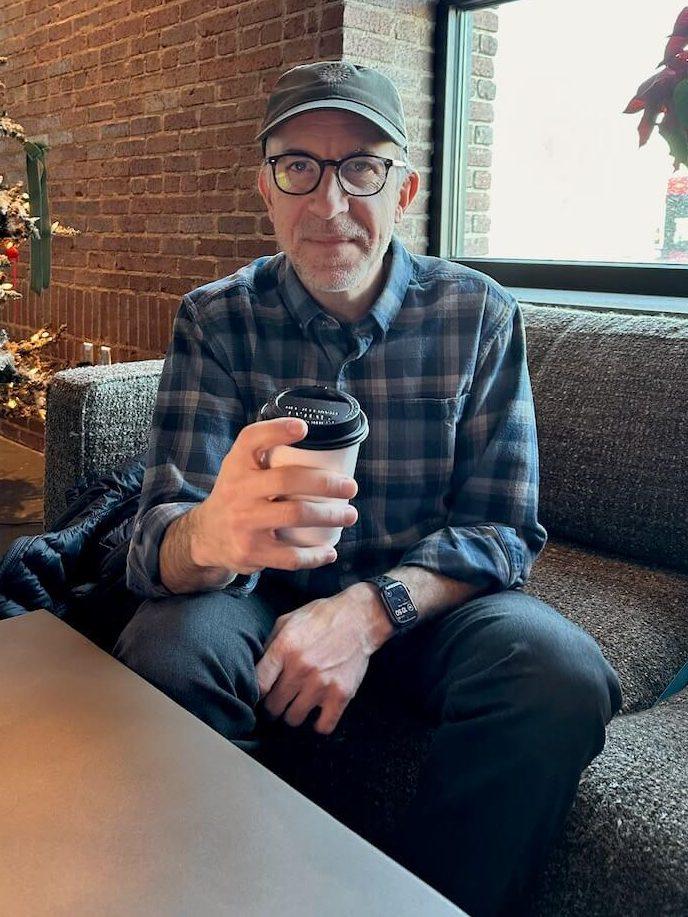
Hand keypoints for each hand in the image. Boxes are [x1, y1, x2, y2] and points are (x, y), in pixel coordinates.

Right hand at [188, 417, 357, 574]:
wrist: (205, 535)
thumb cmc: (237, 495)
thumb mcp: (240, 469)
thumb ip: (266, 454)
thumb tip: (322, 441)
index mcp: (237, 464)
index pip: (252, 439)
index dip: (278, 430)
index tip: (304, 428)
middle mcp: (237, 490)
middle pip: (288, 480)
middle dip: (326, 483)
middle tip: (350, 487)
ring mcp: (243, 522)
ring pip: (295, 515)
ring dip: (330, 515)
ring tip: (349, 515)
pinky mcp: (250, 551)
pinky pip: (290, 555)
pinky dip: (315, 555)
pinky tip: (329, 551)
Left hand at [256, 587, 390, 734]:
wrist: (359, 618)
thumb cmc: (322, 617)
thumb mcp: (288, 620)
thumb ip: (270, 644)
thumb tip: (256, 669)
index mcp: (284, 648)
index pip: (258, 685)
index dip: (256, 694)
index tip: (261, 694)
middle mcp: (300, 668)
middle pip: (273, 706)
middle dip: (273, 705)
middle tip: (279, 701)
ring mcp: (321, 684)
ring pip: (294, 718)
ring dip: (293, 714)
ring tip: (298, 704)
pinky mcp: (341, 694)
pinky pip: (323, 726)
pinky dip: (318, 724)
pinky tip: (318, 714)